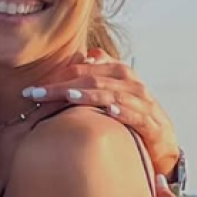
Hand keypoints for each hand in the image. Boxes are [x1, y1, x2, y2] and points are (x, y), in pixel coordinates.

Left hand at [24, 49, 179, 178]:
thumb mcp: (114, 92)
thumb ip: (99, 73)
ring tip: (66, 95)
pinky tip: (108, 112)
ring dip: (87, 95)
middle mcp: (130, 84)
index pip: (82, 68)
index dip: (56, 76)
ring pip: (110, 94)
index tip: (32, 87)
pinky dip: (121, 112)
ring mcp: (142, 103)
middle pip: (91, 79)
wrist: (163, 142)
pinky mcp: (151, 124)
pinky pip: (134, 115)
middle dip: (61, 86)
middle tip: (35, 93)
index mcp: (118, 73)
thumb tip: (87, 53)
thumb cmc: (133, 115)